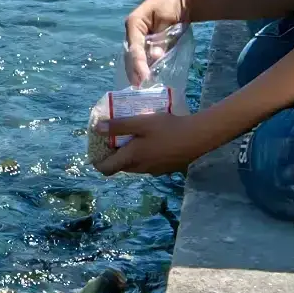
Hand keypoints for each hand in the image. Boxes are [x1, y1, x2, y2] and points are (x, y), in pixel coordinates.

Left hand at [95, 111, 215, 175]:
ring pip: (135, 165)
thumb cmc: (167, 128)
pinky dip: (144, 155)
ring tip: (132, 136)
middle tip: (114, 138)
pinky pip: (148, 164)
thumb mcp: (140, 122)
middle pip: (120, 166)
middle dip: (114, 155)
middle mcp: (141, 168)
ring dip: (130, 154)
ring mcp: (155, 170)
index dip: (97, 161)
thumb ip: (118, 126)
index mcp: (132, 158)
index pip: (106, 169)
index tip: (95, 150)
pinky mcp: (166, 168)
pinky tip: (151, 141)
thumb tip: (97, 129)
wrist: (198, 137)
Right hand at [123, 0, 188, 85]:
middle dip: (135, 70)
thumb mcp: (167, 20)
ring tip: (142, 85)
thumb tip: (155, 57)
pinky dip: (145, 65)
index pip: (134, 46)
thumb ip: (161, 39)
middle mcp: (132, 31)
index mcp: (134, 23)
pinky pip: (143, 55)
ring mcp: (138, 37)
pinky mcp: (146, 41)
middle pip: (130, 54)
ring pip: (135, 56)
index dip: (138, 63)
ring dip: (137, 70)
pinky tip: (147, 77)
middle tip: (140, 86)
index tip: (144, 77)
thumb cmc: (173, 4)